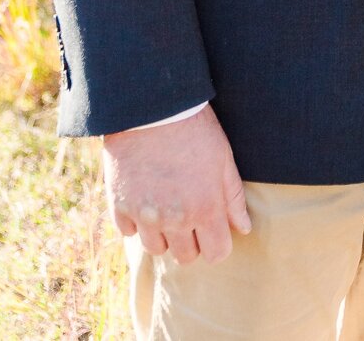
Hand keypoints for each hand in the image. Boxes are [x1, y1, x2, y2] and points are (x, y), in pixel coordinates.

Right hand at [103, 105, 250, 264]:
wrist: (153, 107)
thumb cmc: (195, 128)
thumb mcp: (223, 158)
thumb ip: (233, 197)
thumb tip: (243, 228)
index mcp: (205, 208)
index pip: (217, 254)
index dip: (218, 243)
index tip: (214, 227)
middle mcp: (174, 219)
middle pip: (185, 257)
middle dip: (191, 240)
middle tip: (189, 213)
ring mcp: (144, 215)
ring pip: (156, 249)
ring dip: (163, 234)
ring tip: (166, 205)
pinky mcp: (119, 206)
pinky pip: (128, 231)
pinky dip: (136, 221)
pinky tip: (144, 197)